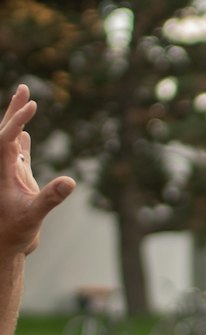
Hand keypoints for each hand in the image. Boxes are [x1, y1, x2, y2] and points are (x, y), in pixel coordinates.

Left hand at [0, 86, 74, 258]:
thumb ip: (50, 197)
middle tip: (23, 88)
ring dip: (16, 121)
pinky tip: (23, 133)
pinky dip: (20, 141)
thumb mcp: (34, 215)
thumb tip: (70, 182)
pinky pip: (16, 155)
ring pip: (10, 141)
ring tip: (24, 101)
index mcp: (0, 170)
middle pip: (4, 132)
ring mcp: (7, 173)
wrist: (4, 245)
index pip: (5, 138)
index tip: (32, 105)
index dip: (17, 120)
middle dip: (13, 110)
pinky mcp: (14, 181)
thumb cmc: (15, 232)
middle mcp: (1, 167)